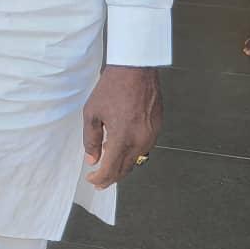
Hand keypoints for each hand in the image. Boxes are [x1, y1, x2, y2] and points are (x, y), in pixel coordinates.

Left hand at [82, 65, 161, 189]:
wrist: (135, 68)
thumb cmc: (113, 86)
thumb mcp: (92, 112)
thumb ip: (91, 139)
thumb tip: (92, 158)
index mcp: (122, 138)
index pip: (111, 170)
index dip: (99, 179)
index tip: (92, 180)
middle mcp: (140, 141)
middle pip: (125, 169)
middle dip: (111, 177)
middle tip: (99, 179)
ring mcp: (151, 135)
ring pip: (136, 160)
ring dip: (122, 165)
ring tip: (109, 162)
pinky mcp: (157, 127)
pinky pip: (144, 147)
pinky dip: (132, 152)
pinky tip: (122, 146)